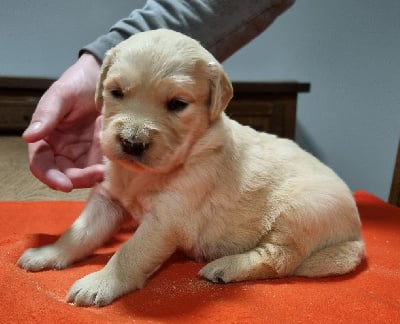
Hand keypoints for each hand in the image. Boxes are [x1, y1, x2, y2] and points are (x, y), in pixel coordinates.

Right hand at [23, 53, 105, 191]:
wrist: (104, 77)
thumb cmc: (78, 83)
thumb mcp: (61, 95)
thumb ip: (47, 115)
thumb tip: (29, 137)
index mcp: (46, 139)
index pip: (42, 165)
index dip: (51, 177)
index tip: (65, 184)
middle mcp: (63, 150)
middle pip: (65, 175)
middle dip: (79, 179)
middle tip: (96, 174)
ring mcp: (83, 153)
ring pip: (85, 175)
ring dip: (94, 176)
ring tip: (106, 169)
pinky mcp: (101, 152)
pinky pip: (102, 166)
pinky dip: (106, 168)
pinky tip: (114, 161)